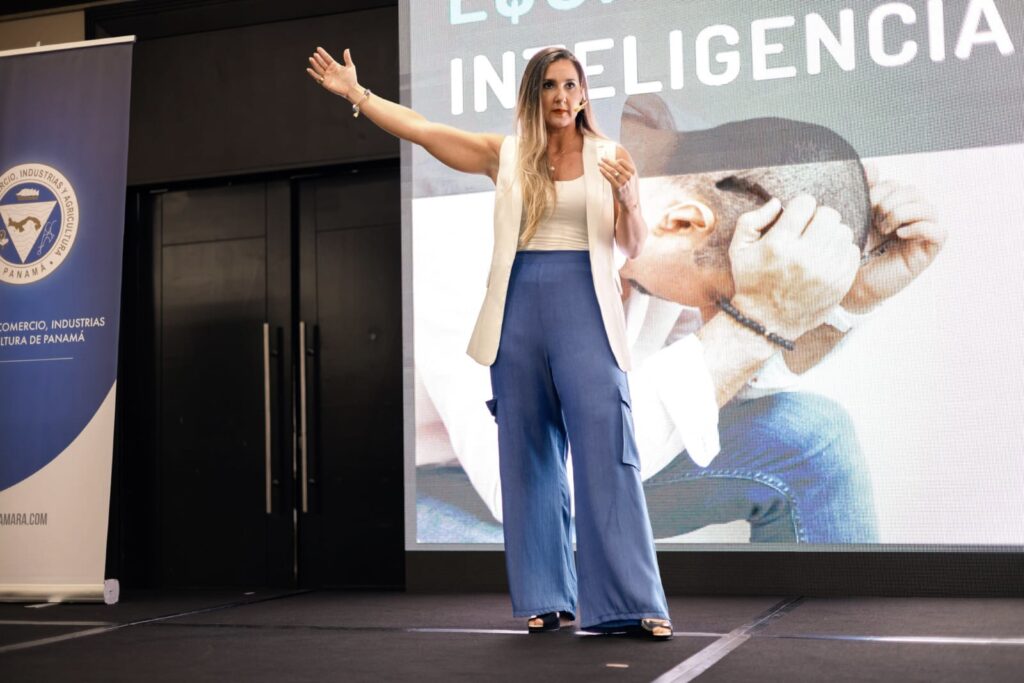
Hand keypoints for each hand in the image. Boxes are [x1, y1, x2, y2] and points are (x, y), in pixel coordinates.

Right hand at [306, 46, 357, 98]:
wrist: (351, 89)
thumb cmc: (352, 79)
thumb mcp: (350, 67)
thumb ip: (347, 58)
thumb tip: (347, 49)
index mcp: (335, 65)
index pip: (327, 58)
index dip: (323, 53)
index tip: (318, 48)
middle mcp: (330, 70)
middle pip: (322, 63)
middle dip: (318, 58)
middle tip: (315, 54)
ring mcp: (327, 76)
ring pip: (319, 69)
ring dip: (315, 64)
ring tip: (311, 59)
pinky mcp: (325, 82)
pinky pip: (317, 77)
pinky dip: (313, 74)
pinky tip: (309, 69)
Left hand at [599, 155, 637, 210]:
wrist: (630, 200)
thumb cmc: (628, 188)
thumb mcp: (630, 178)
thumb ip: (625, 170)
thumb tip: (614, 162)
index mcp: (632, 172)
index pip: (622, 162)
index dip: (614, 159)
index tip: (608, 159)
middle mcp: (628, 176)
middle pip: (616, 165)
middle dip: (607, 161)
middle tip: (602, 158)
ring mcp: (623, 182)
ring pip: (612, 171)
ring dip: (604, 166)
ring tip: (599, 163)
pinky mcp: (618, 187)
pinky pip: (609, 177)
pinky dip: (604, 172)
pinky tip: (600, 170)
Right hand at [729, 195, 859, 338]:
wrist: (766, 322)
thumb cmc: (752, 282)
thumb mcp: (738, 250)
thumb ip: (752, 220)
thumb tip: (777, 203)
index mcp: (779, 244)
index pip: (805, 203)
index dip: (799, 207)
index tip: (795, 218)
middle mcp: (804, 256)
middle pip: (829, 214)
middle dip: (817, 218)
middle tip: (808, 230)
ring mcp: (826, 271)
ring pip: (843, 231)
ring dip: (830, 234)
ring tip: (817, 245)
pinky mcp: (840, 283)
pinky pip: (852, 251)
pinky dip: (841, 251)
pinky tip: (826, 259)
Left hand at [843, 167, 945, 311]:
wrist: (851, 284)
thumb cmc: (852, 253)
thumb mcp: (855, 218)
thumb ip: (864, 191)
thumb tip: (873, 166)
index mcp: (893, 208)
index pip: (898, 184)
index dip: (881, 190)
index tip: (865, 205)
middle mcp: (910, 219)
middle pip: (914, 192)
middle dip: (891, 201)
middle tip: (875, 220)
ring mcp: (920, 235)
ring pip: (928, 208)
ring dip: (903, 213)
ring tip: (885, 229)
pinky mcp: (927, 252)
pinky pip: (939, 231)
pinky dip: (920, 228)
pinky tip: (900, 235)